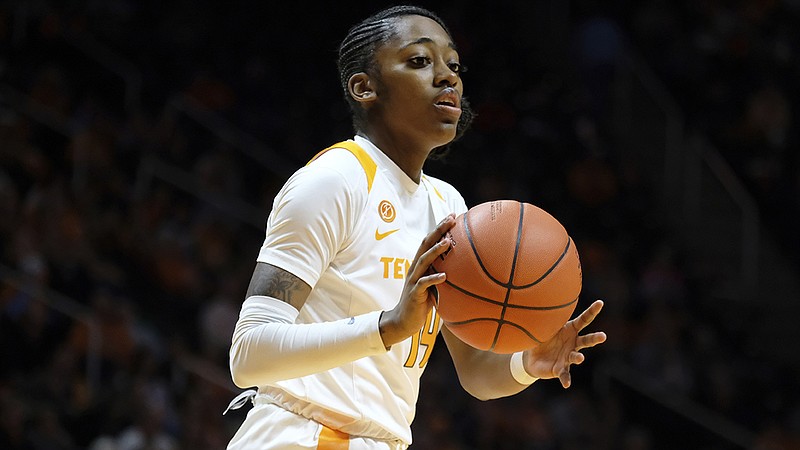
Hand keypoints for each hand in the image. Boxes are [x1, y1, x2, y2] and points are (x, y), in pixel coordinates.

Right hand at [379, 214, 455, 346]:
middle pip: (426, 245)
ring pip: (424, 261)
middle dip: (438, 231)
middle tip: (451, 219)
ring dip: (436, 251)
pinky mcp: (414, 293)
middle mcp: (415, 268)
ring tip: (447, 242)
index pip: (429, 241)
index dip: (439, 228)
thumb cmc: (421, 303)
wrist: (403, 320)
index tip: (452, 216)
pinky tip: (444, 276)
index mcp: (420, 265)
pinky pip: (424, 284)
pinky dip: (433, 279)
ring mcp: (413, 280)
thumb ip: (442, 275)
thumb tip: (464, 270)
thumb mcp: (432, 286)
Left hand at [524, 299, 605, 387]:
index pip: (584, 319)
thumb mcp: (543, 327)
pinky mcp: (561, 369)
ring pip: (576, 356)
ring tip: (580, 358)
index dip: (592, 311)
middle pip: (586, 340)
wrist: (531, 358)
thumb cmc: (541, 338)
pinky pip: (565, 374)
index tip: (600, 303)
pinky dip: (566, 379)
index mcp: (570, 329)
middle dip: (595, 338)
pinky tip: (567, 384)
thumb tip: (542, 302)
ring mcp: (568, 357)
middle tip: (603, 336)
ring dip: (578, 357)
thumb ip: (546, 319)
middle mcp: (573, 343)